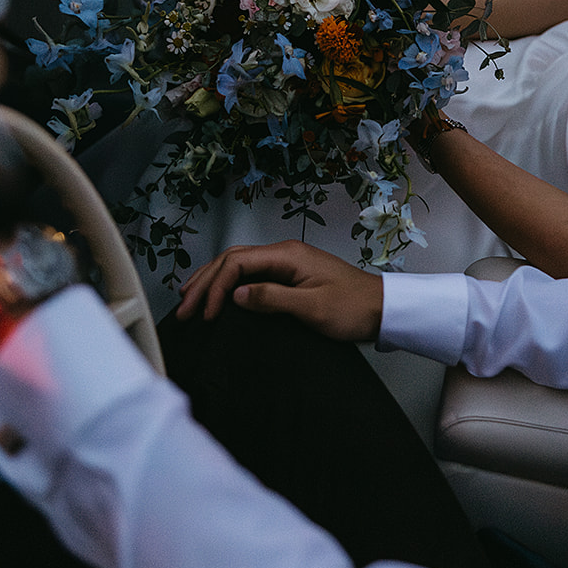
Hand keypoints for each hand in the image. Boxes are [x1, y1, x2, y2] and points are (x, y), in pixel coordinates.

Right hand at [175, 240, 383, 342]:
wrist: (382, 310)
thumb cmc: (353, 308)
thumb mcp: (312, 308)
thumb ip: (272, 299)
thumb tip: (236, 296)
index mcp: (287, 255)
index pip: (237, 263)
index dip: (216, 287)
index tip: (207, 314)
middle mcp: (284, 253)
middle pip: (232, 260)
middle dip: (205, 282)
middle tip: (184, 308)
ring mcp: (287, 263)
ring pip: (239, 266)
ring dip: (213, 282)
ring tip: (190, 298)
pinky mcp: (290, 276)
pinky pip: (251, 276)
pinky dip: (230, 285)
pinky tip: (220, 296)